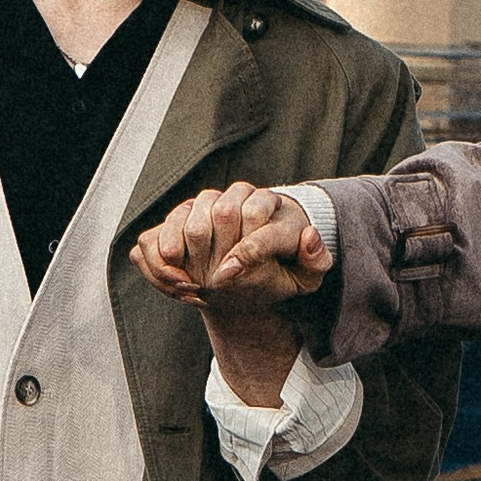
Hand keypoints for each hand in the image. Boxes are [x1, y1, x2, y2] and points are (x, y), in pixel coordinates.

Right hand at [131, 182, 331, 307]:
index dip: (242, 249)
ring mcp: (208, 203)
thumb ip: (315, 261)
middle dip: (218, 251)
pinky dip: (165, 251)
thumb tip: (308, 235)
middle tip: (215, 284)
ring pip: (193, 213)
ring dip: (191, 252)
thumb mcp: (304, 277)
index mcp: (273, 208)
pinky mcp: (182, 215)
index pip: (257, 215)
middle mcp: (241, 196)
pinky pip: (167, 225)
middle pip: (225, 211)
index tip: (228, 276)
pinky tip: (177, 276)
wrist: (251, 269)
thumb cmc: (279, 272)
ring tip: (194, 283)